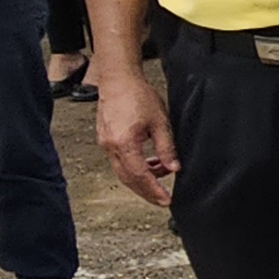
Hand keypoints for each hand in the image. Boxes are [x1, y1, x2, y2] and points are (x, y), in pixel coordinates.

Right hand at [96, 70, 180, 207]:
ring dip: (142, 177)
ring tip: (161, 173)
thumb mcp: (160, 122)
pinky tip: (149, 162)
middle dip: (146, 191)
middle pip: (128, 179)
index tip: (166, 199)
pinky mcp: (105, 139)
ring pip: (123, 171)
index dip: (154, 190)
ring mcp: (105, 144)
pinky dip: (134, 166)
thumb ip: (166, 148)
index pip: (140, 175)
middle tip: (163, 199)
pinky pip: (119, 161)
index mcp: (124, 143)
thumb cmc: (138, 95)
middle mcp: (110, 147)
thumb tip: (174, 168)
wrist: (118, 79)